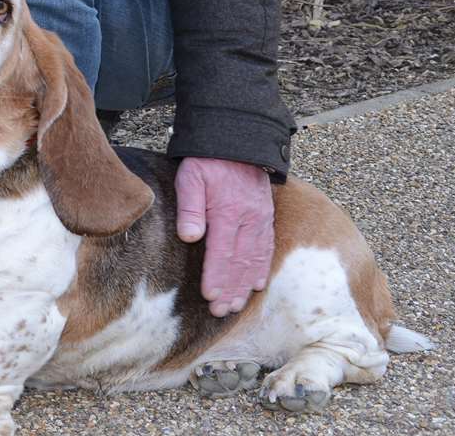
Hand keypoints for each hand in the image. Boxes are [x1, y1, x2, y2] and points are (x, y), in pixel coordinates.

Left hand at [175, 156, 274, 317]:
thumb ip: (190, 207)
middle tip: (220, 311)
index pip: (222, 251)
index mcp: (228, 211)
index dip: (216, 276)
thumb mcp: (191, 177)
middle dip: (230, 289)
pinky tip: (255, 286)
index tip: (209, 297)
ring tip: (235, 306)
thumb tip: (189, 236)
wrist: (238, 143)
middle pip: (240, 261)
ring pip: (254, 259)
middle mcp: (249, 219)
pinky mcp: (266, 218)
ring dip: (244, 285)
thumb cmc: (208, 162)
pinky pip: (266, 249)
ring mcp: (260, 220)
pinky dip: (261, 269)